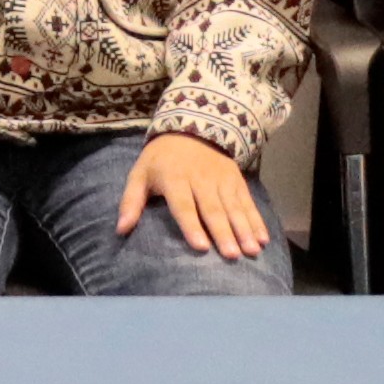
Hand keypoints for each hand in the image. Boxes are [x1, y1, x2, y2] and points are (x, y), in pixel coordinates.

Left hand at [114, 130, 270, 261]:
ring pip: (234, 207)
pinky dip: (256, 220)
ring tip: (251, 251)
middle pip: (213, 209)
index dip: (192, 225)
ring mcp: (221, 179)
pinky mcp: (236, 180)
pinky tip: (262, 239)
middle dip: (223, 232)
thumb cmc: (161, 160)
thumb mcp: (139, 174)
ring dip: (244, 229)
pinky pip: (247, 202)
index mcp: (174, 178)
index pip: (183, 204)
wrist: (191, 127)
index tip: (201, 247)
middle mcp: (201, 179)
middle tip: (231, 256)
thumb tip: (121, 229)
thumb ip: (131, 202)